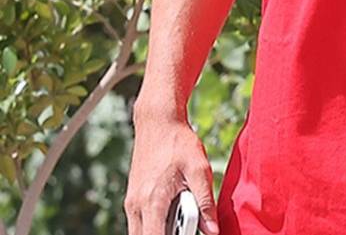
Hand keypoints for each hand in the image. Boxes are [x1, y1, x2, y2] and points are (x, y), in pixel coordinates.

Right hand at [124, 114, 216, 234]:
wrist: (158, 122)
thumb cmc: (179, 143)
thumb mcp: (199, 170)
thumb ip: (205, 202)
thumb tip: (212, 231)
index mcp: (152, 201)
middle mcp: (136, 205)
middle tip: (186, 228)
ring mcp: (132, 202)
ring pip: (140, 232)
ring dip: (160, 232)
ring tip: (182, 223)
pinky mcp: (132, 198)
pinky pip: (140, 223)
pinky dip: (154, 225)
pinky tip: (173, 216)